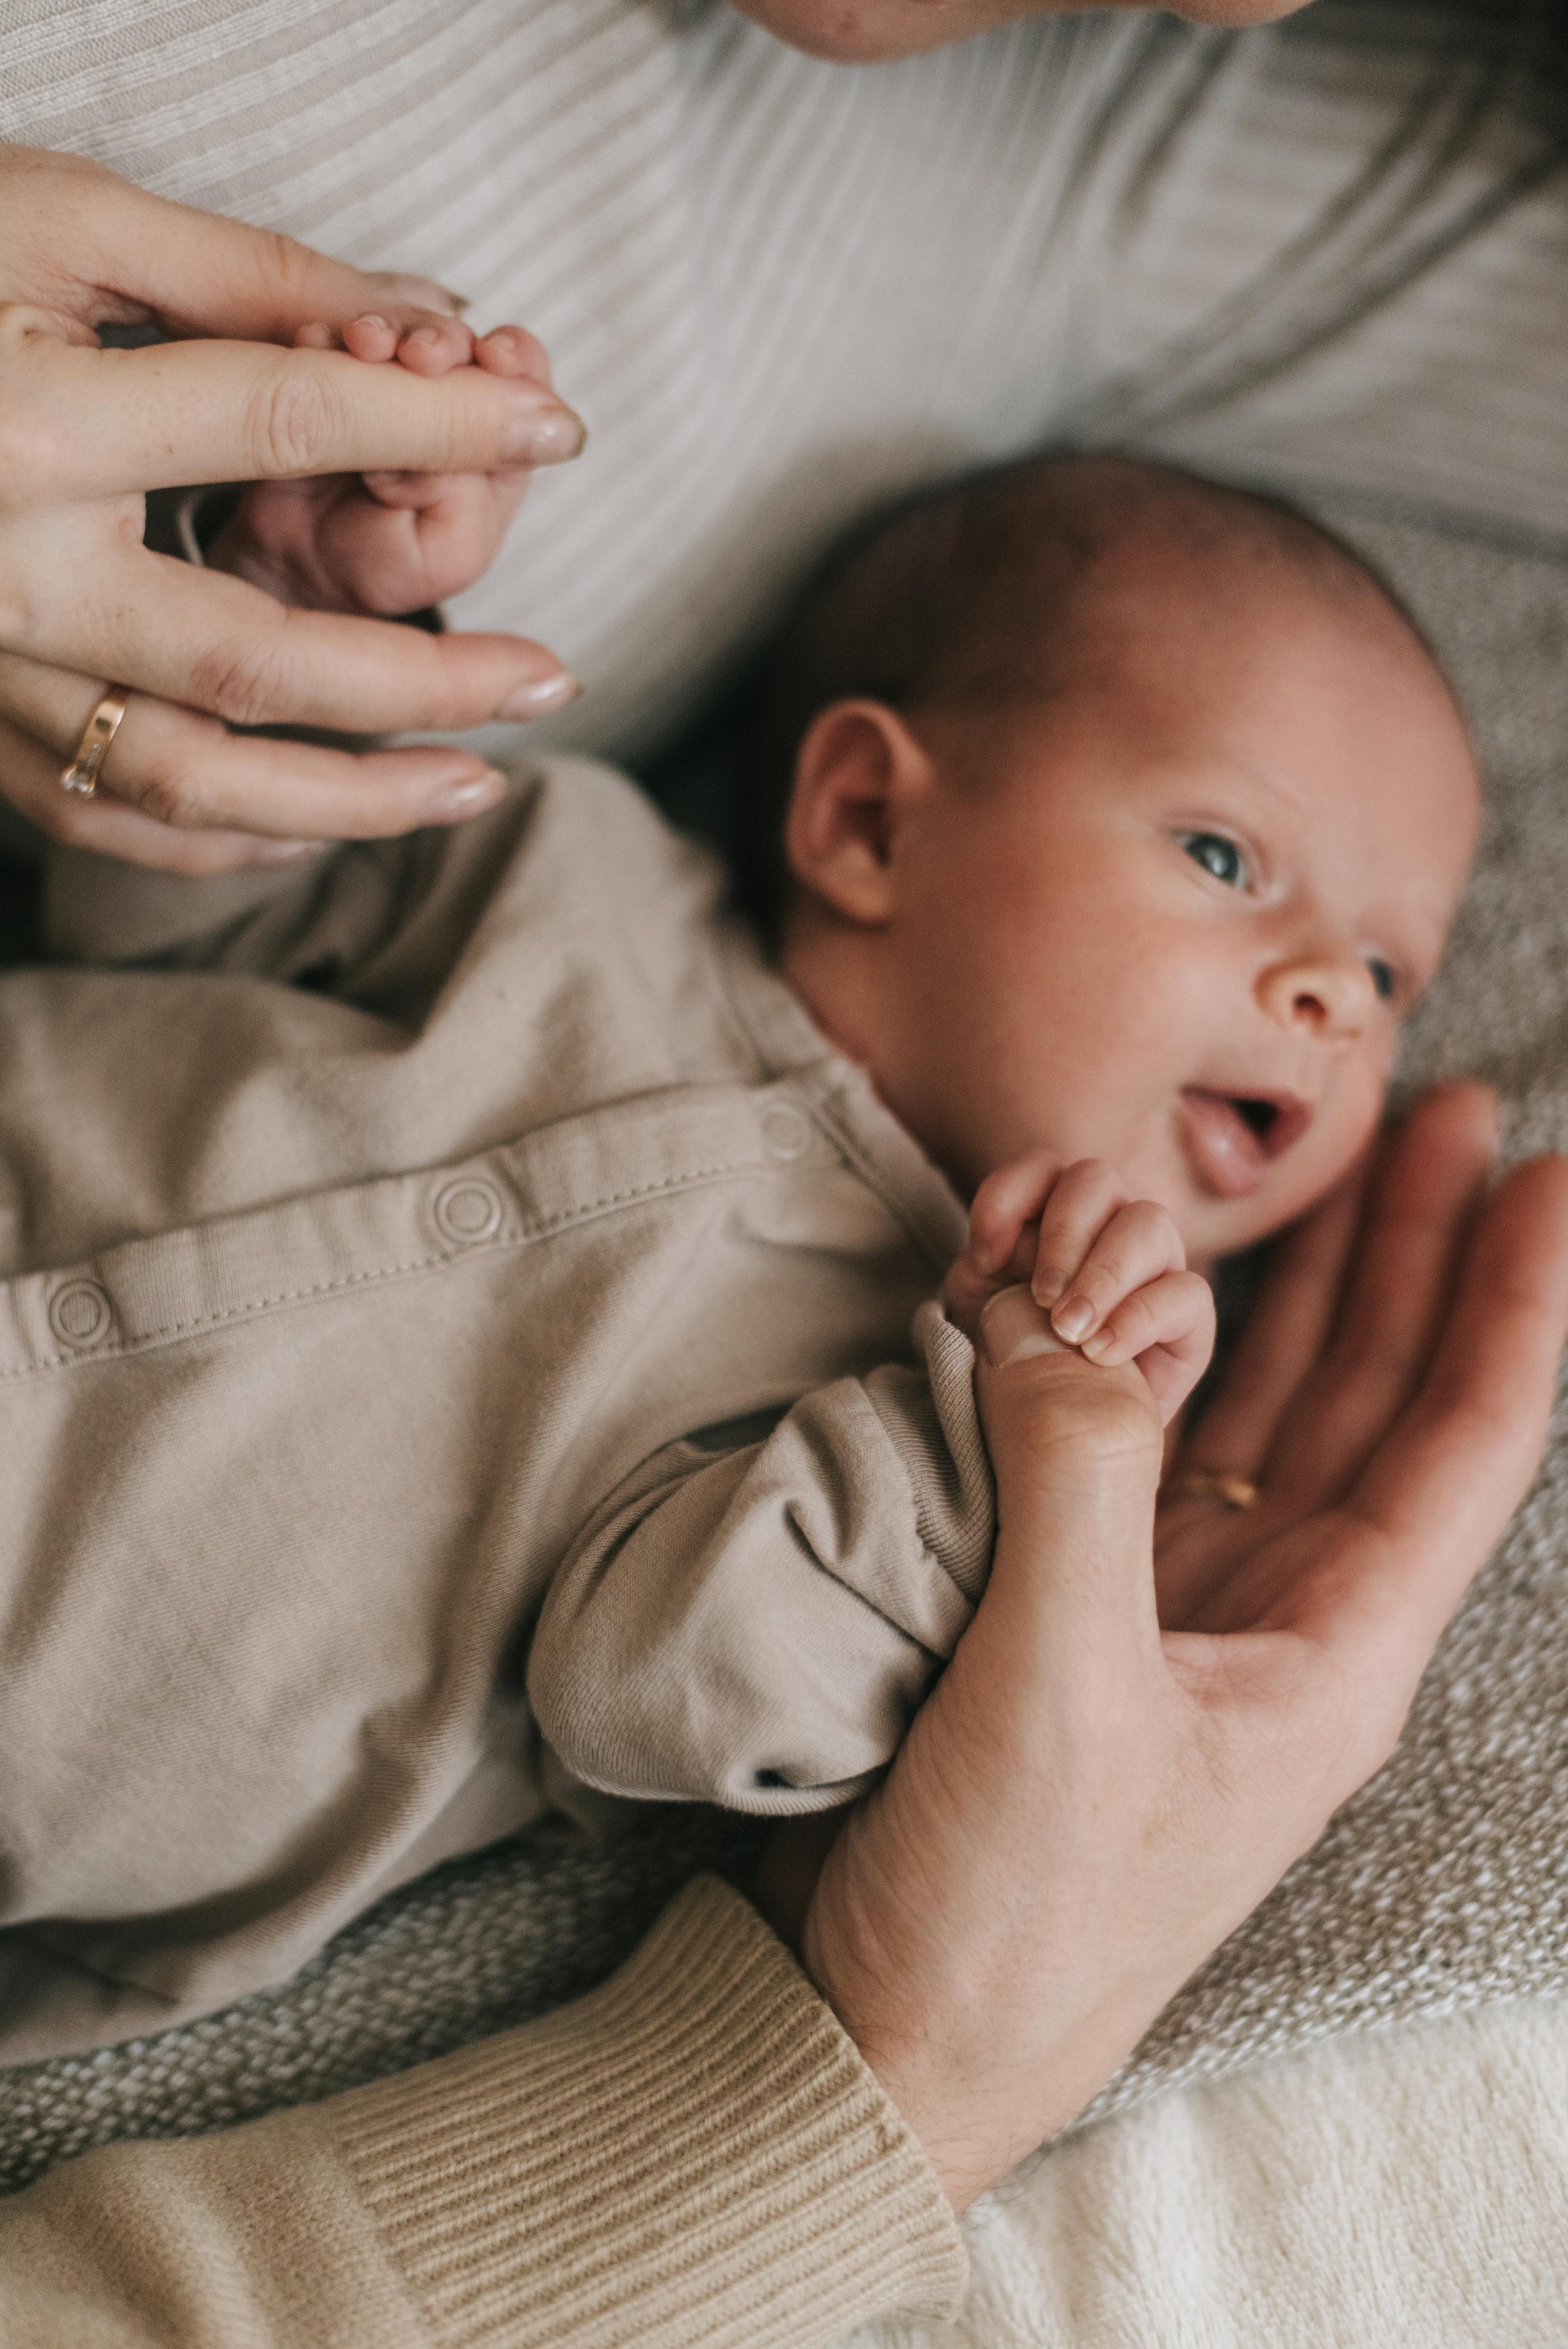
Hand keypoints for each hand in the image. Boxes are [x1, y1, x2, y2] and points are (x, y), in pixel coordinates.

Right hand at [0, 145, 585, 872]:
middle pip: (262, 663)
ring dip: (351, 800)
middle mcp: (7, 581)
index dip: (437, 424)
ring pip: (194, 781)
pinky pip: (106, 820)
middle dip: (427, 679)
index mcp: (27, 435)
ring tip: (472, 785)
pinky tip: (317, 828)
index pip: (281, 426)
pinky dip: (223, 840)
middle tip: (553, 675)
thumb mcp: (54, 219)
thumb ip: (243, 276)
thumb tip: (427, 330)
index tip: (549, 422)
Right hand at [775, 1083, 1567, 2208]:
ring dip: (1301, 1291)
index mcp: (1329, 1659)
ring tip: (1338, 1171)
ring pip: (1268, 1413)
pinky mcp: (1071, 1609)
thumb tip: (1059, 1321)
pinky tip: (1155, 1287)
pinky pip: (1140, 1445)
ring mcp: (1175, 1613)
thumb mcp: (1066, 1702)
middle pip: (1376, 1401)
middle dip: (1414, 1258)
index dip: (1513, 1304)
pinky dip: (1146, 1357)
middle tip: (1445, 1118)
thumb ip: (1073, 1489)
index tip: (1549, 1173)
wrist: (879, 2035)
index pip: (1461, 1448)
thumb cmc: (1012, 1920)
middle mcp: (1274, 1624)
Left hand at [943, 1152, 1214, 1421]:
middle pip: (1096, 1180)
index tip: (985, 1257)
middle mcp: (1110, 1224)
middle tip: (1041, 1297)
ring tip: (1070, 1330)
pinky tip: (1102, 1353)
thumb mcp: (980, 1309)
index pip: (1039, 1168)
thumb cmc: (1018, 1361)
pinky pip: (1187, 1293)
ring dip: (1104, 1271)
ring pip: (1148, 1222)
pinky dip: (1139, 1316)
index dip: (1009, 1198)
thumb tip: (1007, 1251)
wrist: (1057, 1436)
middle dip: (1063, 1235)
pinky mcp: (1190, 1321)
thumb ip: (986, 1269)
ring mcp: (1157, 1265)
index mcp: (1055, 1212)